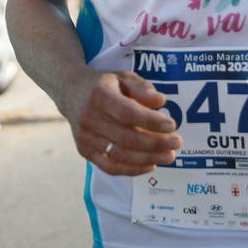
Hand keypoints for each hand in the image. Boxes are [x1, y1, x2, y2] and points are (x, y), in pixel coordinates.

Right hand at [62, 69, 182, 175]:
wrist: (70, 92)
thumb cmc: (103, 85)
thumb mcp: (123, 77)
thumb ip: (142, 88)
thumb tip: (161, 102)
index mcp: (99, 96)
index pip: (128, 114)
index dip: (151, 122)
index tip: (172, 125)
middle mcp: (89, 118)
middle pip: (126, 138)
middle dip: (156, 143)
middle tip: (177, 142)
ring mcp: (85, 137)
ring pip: (120, 155)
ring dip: (148, 158)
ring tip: (169, 156)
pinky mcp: (84, 151)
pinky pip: (110, 167)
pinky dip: (132, 170)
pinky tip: (150, 165)